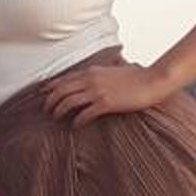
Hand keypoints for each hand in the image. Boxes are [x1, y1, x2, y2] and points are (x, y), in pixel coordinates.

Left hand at [42, 61, 172, 124]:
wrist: (153, 81)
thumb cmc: (137, 77)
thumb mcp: (115, 69)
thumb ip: (104, 71)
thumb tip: (100, 72)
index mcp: (92, 71)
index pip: (64, 79)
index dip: (51, 87)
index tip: (43, 94)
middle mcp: (91, 80)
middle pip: (61, 90)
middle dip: (50, 101)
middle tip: (46, 110)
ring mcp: (97, 91)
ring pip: (68, 102)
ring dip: (59, 111)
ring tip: (56, 118)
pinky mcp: (106, 103)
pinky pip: (84, 114)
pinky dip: (77, 121)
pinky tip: (75, 126)